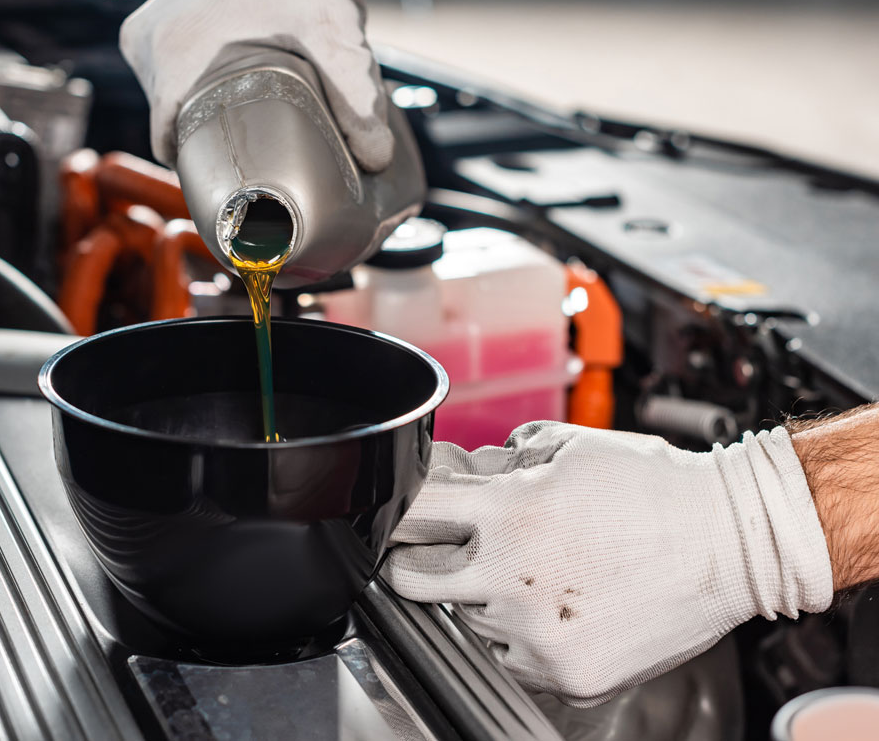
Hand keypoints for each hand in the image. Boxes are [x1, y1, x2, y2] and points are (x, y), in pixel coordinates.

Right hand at [119, 0, 393, 170]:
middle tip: (255, 159)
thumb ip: (357, 97)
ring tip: (245, 129)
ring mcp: (147, 34)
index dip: (203, 172)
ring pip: (170, 105)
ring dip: (204, 120)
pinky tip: (230, 100)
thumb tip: (375, 157)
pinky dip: (198, 94)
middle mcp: (148, 45)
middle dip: (211, 147)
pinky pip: (168, 81)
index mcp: (172, 54)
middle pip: (172, 126)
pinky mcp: (154, 26)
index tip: (236, 186)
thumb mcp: (333, 32)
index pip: (171, 144)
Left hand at [385, 422, 832, 706]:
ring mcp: (536, 632)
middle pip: (415, 580)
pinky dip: (520, 637)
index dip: (395, 514)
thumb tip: (462, 471)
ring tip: (530, 576)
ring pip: (466, 622)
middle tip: (437, 556)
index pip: (414, 515)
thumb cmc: (654, 488)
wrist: (730, 542)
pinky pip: (512, 658)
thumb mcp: (567, 448)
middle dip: (415, 565)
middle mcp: (512, 575)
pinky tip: (555, 608)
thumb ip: (504, 461)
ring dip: (480, 601)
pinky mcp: (566, 672)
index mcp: (510, 511)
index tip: (391, 519)